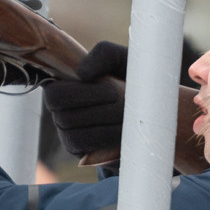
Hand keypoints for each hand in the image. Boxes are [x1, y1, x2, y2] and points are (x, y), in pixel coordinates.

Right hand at [41, 40, 128, 161]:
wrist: (155, 107)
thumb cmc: (133, 78)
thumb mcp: (121, 59)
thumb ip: (102, 55)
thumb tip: (82, 74)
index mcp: (65, 88)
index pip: (54, 96)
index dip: (80, 94)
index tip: (111, 89)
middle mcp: (63, 113)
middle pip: (65, 117)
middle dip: (99, 110)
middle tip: (122, 101)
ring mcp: (71, 136)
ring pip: (76, 136)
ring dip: (106, 125)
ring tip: (127, 117)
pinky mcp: (84, 154)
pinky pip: (87, 152)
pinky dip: (108, 140)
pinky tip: (125, 132)